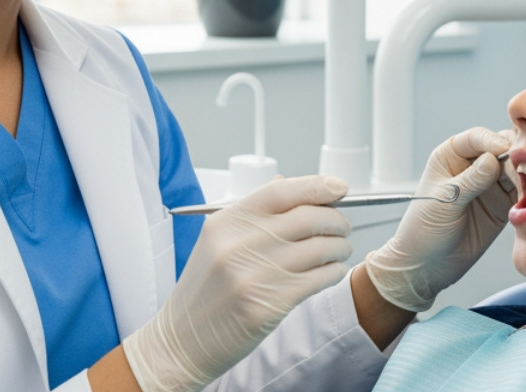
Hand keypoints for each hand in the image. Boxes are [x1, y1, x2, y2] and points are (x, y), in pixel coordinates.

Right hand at [121, 175, 352, 391]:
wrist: (183, 340)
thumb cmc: (204, 289)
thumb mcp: (217, 241)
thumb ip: (254, 214)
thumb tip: (294, 187)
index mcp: (227, 222)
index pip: (281, 191)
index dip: (316, 186)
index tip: (339, 187)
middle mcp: (240, 244)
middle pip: (307, 217)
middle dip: (336, 220)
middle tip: (342, 226)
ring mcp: (255, 275)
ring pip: (320, 248)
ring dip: (339, 246)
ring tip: (341, 248)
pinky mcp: (269, 305)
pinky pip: (318, 279)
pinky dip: (333, 271)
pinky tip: (332, 270)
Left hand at [363, 127, 514, 312]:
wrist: (427, 266)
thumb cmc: (422, 230)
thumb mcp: (443, 203)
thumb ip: (469, 181)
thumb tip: (492, 160)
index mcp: (451, 155)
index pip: (477, 138)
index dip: (494, 141)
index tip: (507, 152)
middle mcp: (472, 165)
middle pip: (502, 149)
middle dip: (516, 156)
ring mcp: (489, 185)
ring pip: (516, 169)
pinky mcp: (502, 205)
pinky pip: (521, 192)